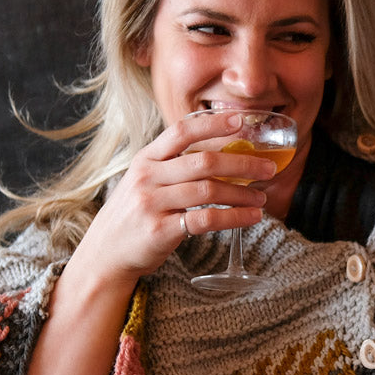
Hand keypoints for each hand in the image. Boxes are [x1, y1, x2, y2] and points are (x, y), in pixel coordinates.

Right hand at [75, 111, 279, 284]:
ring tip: (262, 197)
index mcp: (146, 159)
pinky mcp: (161, 231)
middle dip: (242, 164)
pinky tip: (251, 217)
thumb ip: (173, 166)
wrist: (105, 253)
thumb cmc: (134, 214)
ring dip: (242, 193)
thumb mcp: (145, 181)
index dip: (213, 124)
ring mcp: (152, 204)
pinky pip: (206, 220)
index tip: (241, 121)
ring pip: (209, 191)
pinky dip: (234, 217)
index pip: (182, 131)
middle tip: (268, 168)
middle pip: (204, 162)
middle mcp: (148, 177)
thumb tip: (220, 153)